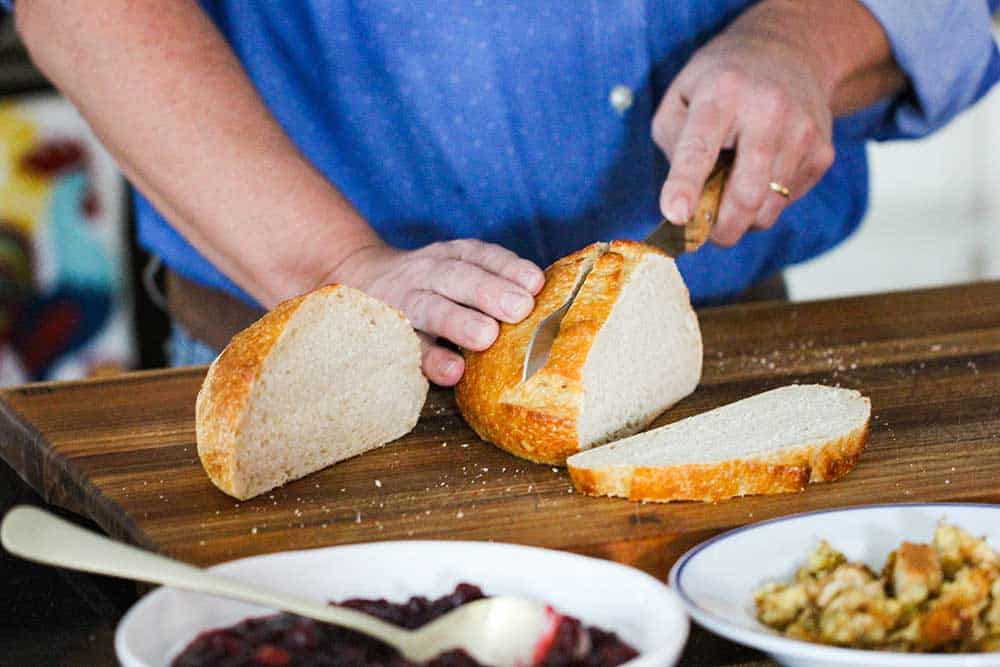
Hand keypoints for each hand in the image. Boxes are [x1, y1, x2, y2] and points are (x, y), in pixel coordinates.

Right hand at [331, 240, 544, 385]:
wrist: (356, 277)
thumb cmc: (430, 285)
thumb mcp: (457, 269)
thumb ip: (494, 283)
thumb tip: (553, 308)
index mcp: (451, 256)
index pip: (481, 256)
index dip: (507, 268)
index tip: (534, 283)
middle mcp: (427, 273)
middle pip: (458, 278)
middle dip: (489, 292)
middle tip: (519, 309)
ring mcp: (404, 302)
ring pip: (431, 309)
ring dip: (459, 322)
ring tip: (486, 337)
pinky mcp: (388, 333)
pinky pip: (408, 346)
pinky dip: (430, 358)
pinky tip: (452, 372)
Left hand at [653, 21, 835, 245]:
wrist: (788, 54)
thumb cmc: (721, 83)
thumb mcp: (680, 97)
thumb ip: (673, 143)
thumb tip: (687, 199)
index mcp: (722, 94)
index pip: (700, 147)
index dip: (685, 185)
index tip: (675, 215)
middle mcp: (768, 111)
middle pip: (745, 194)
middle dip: (720, 228)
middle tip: (705, 232)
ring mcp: (802, 133)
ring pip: (767, 209)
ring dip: (741, 219)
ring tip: (729, 193)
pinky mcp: (822, 153)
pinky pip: (785, 202)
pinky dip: (764, 204)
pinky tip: (758, 175)